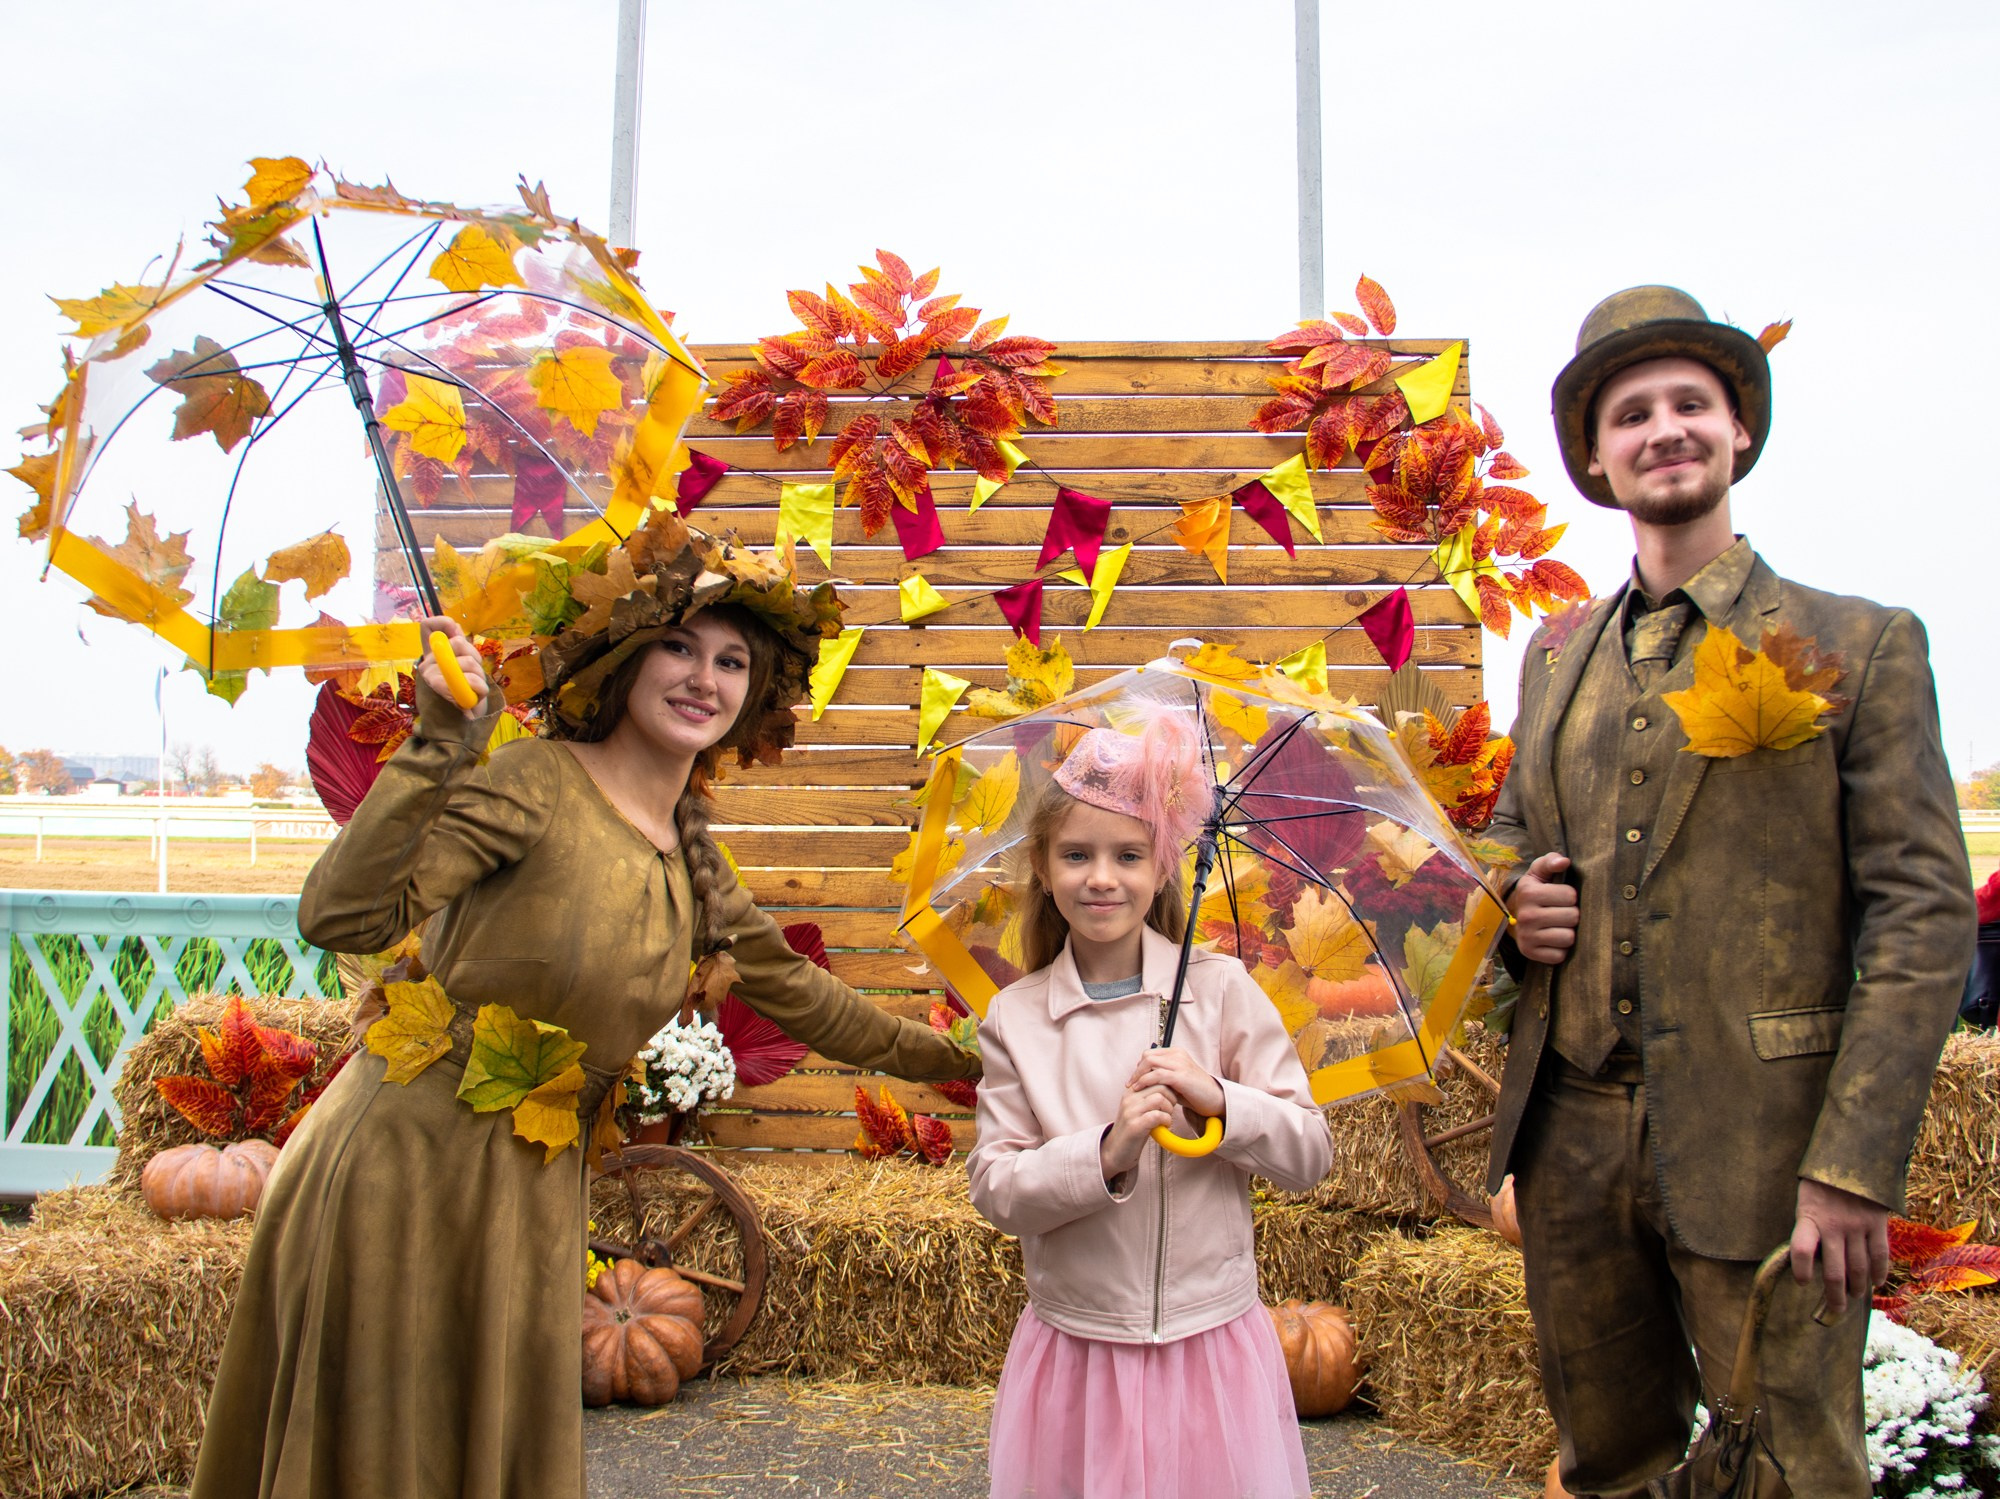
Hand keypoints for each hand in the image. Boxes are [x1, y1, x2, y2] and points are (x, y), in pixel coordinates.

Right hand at [416, 617, 486, 708]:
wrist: (459, 725)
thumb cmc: (463, 694)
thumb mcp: (462, 667)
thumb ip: (458, 647)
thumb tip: (456, 626)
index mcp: (431, 656)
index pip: (428, 626)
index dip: (443, 623)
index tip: (457, 631)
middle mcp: (427, 663)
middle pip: (458, 642)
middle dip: (474, 657)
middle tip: (473, 673)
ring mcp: (432, 676)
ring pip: (468, 661)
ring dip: (479, 675)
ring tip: (473, 688)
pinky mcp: (440, 689)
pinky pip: (469, 680)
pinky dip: (478, 688)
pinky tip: (471, 697)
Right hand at [1100, 1083, 1175, 1179]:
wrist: (1116, 1151)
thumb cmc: (1134, 1130)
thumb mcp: (1139, 1108)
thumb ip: (1150, 1095)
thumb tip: (1170, 1085)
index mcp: (1131, 1091)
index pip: (1154, 1076)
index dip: (1169, 1086)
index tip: (1173, 1098)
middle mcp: (1129, 1098)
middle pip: (1160, 1085)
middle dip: (1172, 1097)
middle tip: (1170, 1110)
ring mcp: (1131, 1111)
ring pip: (1159, 1098)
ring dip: (1169, 1109)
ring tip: (1167, 1118)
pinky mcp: (1134, 1125)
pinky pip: (1157, 1115)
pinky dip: (1166, 1121)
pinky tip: (1165, 1126)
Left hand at [1129, 1047, 1225, 1119]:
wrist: (1214, 1100)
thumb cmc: (1195, 1092)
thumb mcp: (1176, 1080)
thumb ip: (1162, 1075)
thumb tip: (1143, 1077)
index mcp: (1177, 1053)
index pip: (1150, 1054)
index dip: (1140, 1066)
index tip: (1134, 1079)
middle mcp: (1178, 1055)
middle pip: (1147, 1056)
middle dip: (1136, 1070)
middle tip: (1131, 1083)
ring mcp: (1180, 1064)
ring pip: (1149, 1062)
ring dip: (1138, 1075)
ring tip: (1133, 1087)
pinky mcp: (1181, 1076)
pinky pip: (1157, 1075)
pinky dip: (1145, 1081)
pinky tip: (1139, 1089)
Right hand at [1509, 852, 1576, 965]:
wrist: (1514, 916)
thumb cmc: (1535, 892)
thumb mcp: (1539, 873)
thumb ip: (1551, 861)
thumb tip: (1564, 862)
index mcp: (1529, 893)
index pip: (1570, 896)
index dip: (1569, 896)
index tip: (1559, 898)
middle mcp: (1525, 915)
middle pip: (1572, 917)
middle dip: (1571, 915)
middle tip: (1560, 913)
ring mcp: (1526, 937)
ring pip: (1568, 938)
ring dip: (1567, 933)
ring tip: (1557, 926)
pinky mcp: (1529, 953)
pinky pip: (1560, 956)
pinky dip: (1559, 950)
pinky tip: (1552, 941)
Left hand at [1791, 1178, 1890, 1317]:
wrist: (1850, 1156)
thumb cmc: (1822, 1183)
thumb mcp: (1805, 1201)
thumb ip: (1809, 1228)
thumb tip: (1810, 1260)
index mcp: (1808, 1217)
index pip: (1801, 1251)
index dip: (1801, 1271)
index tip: (1802, 1283)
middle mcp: (1832, 1225)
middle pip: (1834, 1272)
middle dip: (1835, 1296)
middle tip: (1836, 1309)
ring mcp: (1856, 1225)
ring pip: (1858, 1268)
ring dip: (1857, 1288)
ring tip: (1855, 1296)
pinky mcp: (1877, 1223)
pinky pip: (1879, 1255)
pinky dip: (1879, 1273)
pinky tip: (1876, 1283)